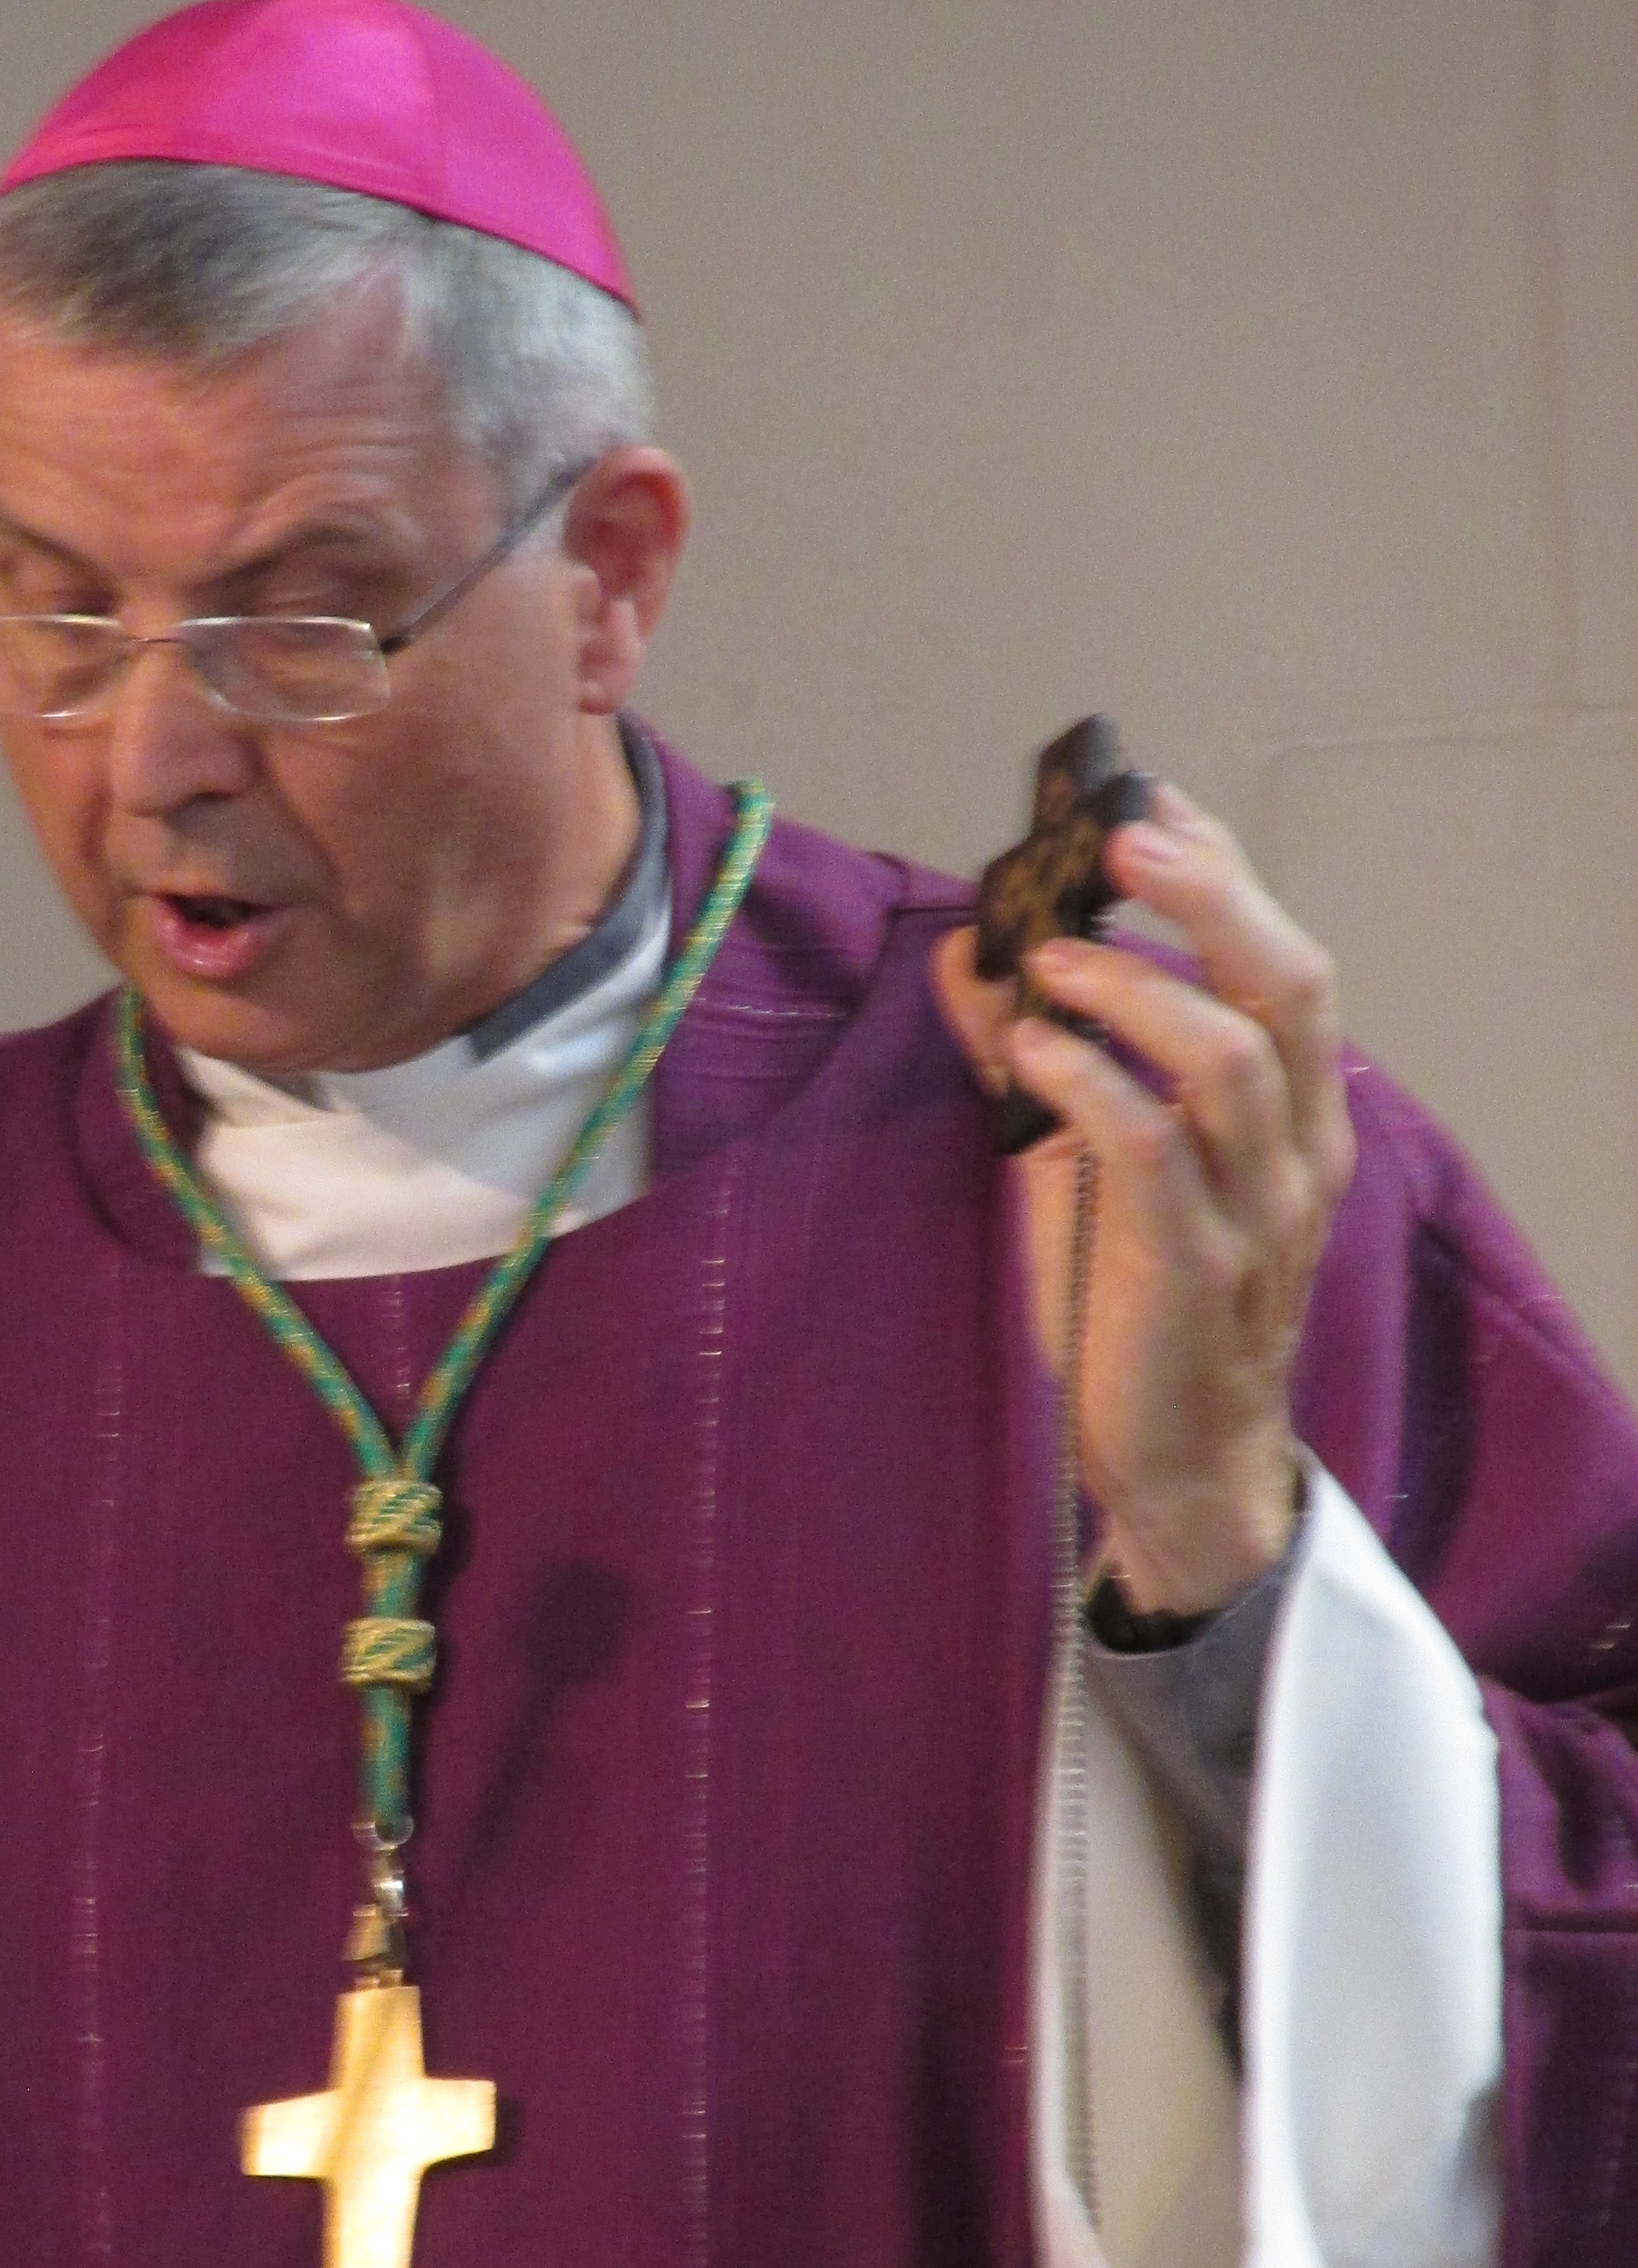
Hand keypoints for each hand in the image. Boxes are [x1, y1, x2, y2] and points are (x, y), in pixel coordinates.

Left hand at [931, 784, 1353, 1610]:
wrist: (1171, 1462)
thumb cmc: (1133, 1308)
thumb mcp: (1082, 1165)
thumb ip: (1040, 1060)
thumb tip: (972, 956)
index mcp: (1291, 1119)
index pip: (1286, 966)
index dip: (1226, 875)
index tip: (1151, 805)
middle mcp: (1295, 1155)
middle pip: (1287, 986)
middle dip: (1208, 897)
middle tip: (1121, 843)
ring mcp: (1254, 1215)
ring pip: (1230, 1059)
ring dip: (1135, 990)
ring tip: (1053, 960)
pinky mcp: (1190, 1272)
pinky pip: (1155, 1151)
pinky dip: (1092, 1083)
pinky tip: (1033, 1050)